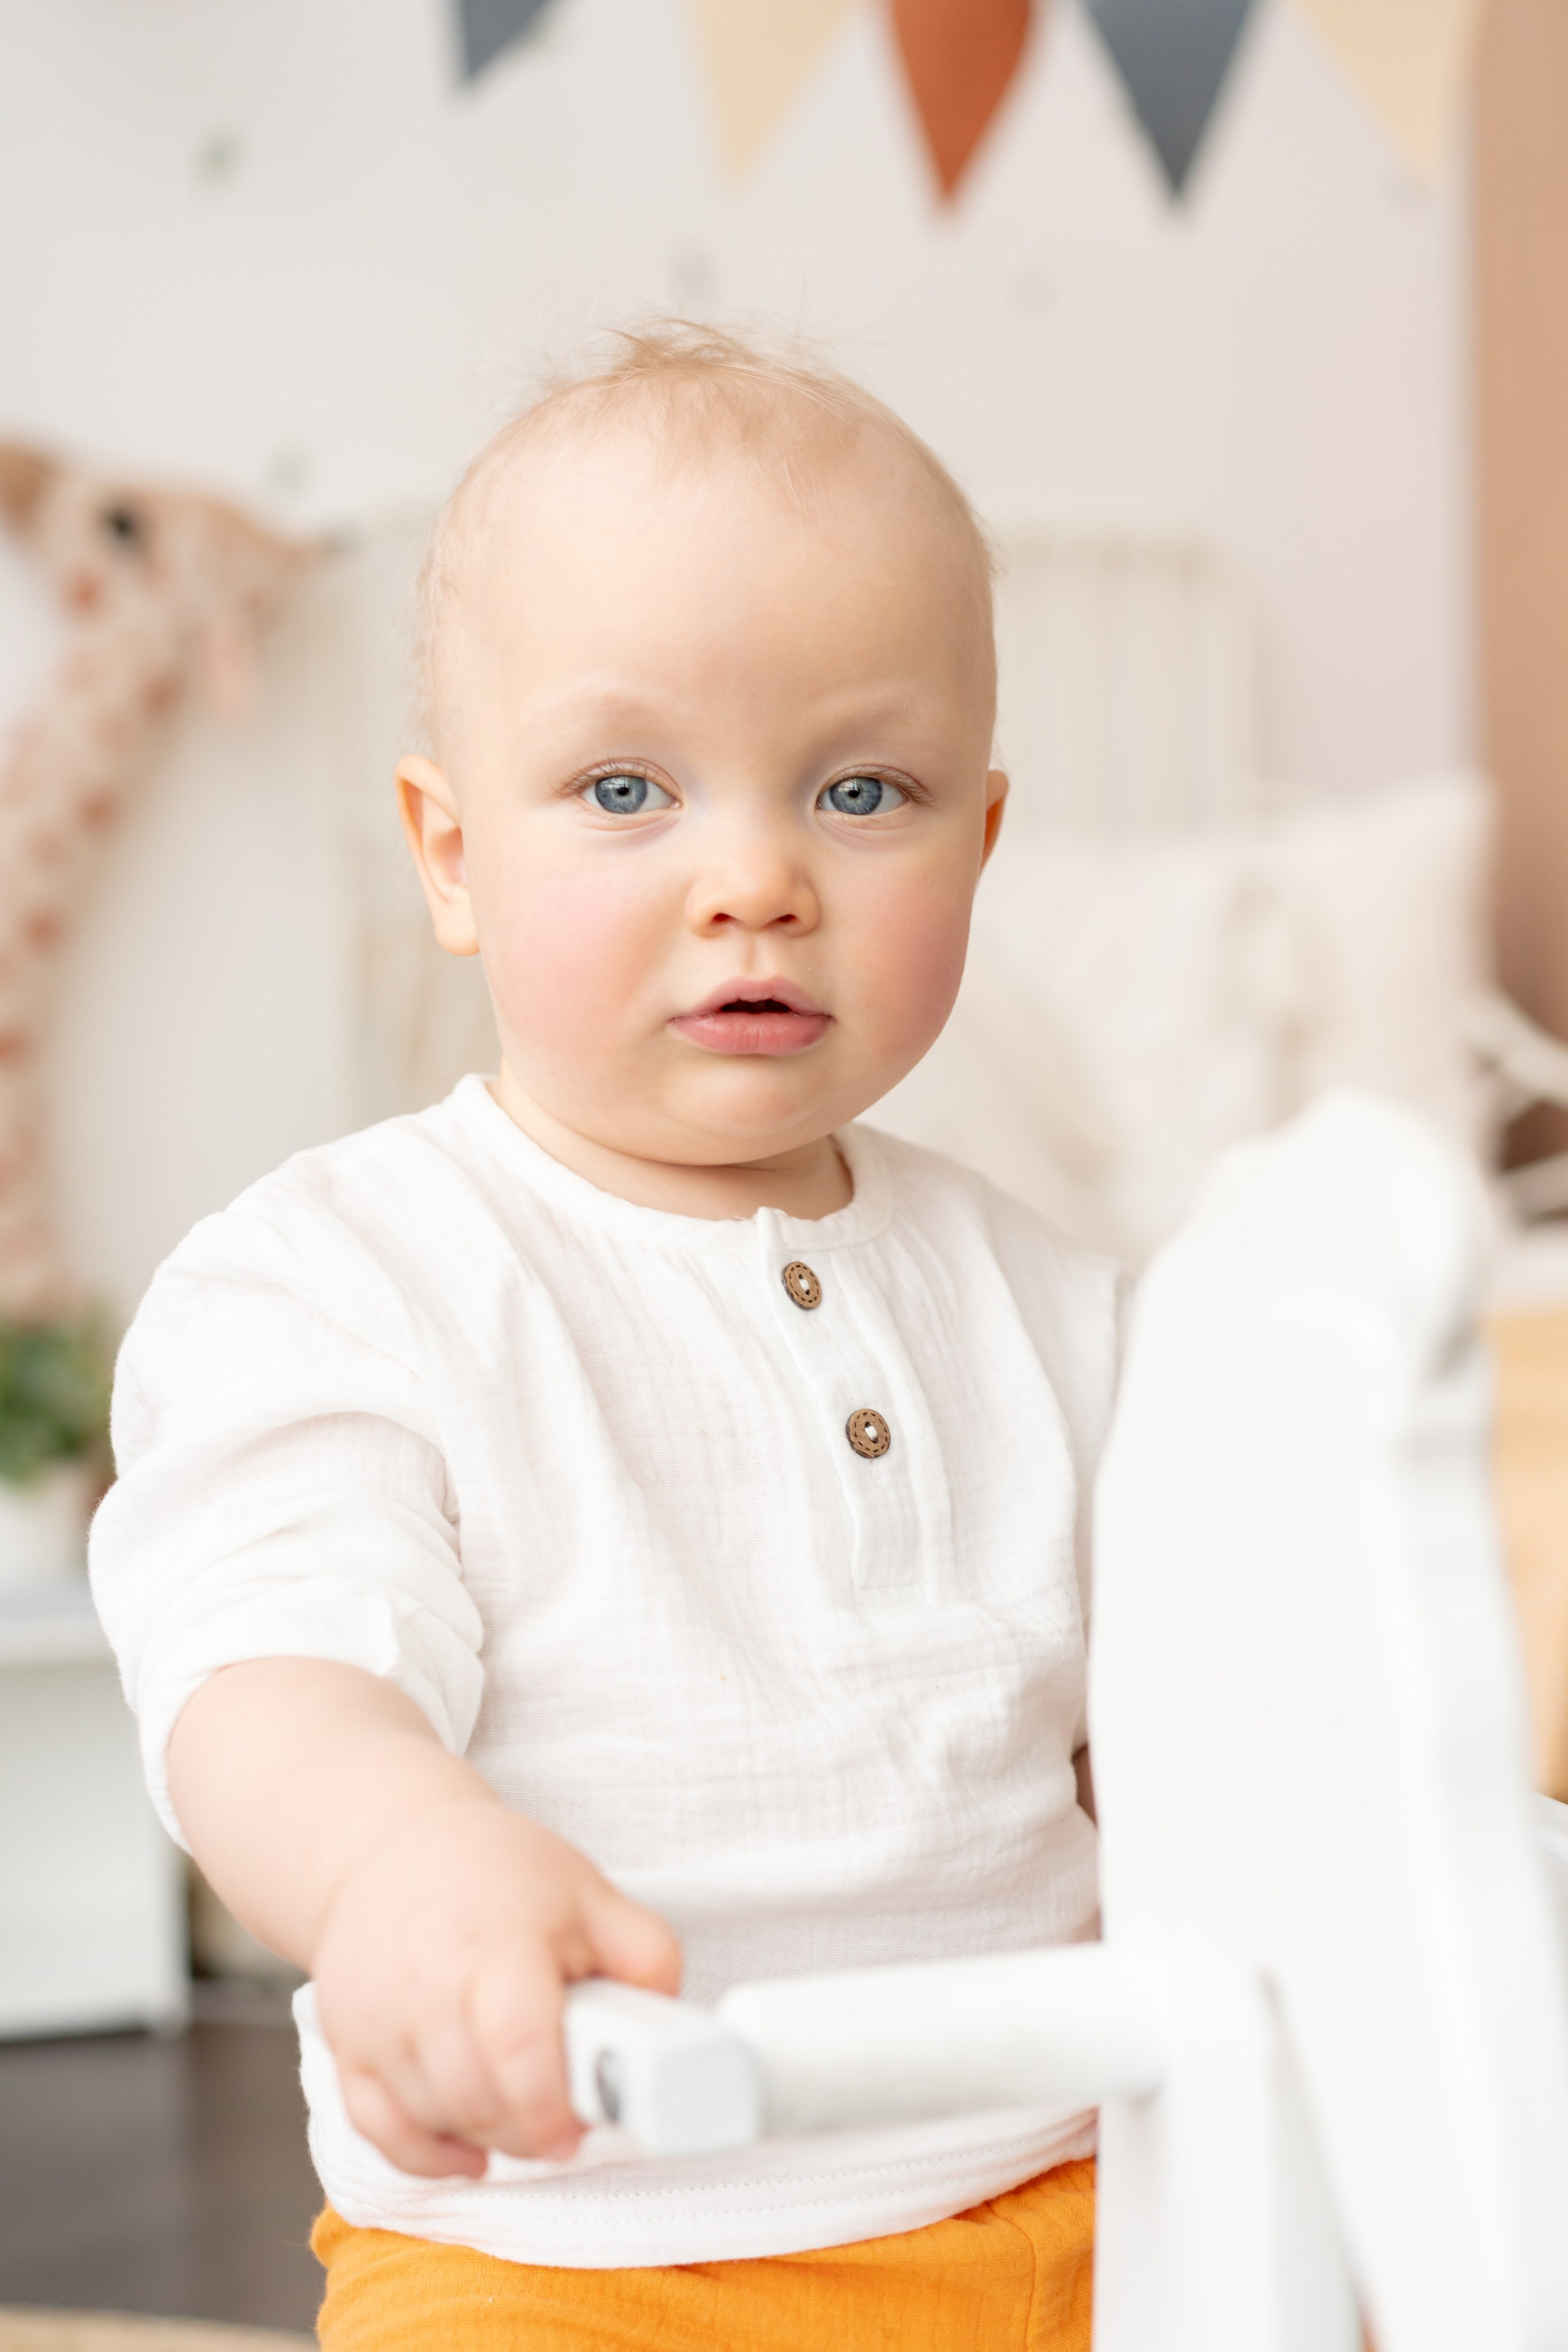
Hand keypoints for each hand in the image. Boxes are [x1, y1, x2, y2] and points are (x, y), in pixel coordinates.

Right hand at [312, 1797, 681, 2177]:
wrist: (389, 1846)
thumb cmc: (498, 1872)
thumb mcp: (589, 1891)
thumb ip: (646, 1955)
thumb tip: (669, 2032)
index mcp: (498, 1941)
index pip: (519, 2044)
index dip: (552, 2104)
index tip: (581, 2126)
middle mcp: (428, 1982)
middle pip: (477, 2097)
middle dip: (531, 2130)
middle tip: (565, 2118)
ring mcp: (378, 2017)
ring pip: (435, 2120)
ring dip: (488, 2138)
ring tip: (523, 2110)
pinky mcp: (347, 2043)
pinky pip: (380, 2131)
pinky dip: (428, 2158)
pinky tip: (470, 2152)